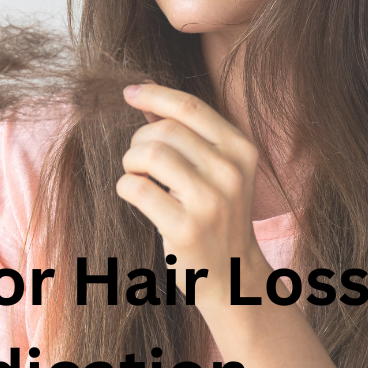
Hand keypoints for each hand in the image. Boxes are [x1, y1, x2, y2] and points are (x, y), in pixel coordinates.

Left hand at [117, 83, 267, 307]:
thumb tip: (146, 98)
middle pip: (165, 130)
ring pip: (150, 155)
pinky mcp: (186, 228)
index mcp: (242, 151)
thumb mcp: (219, 170)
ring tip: (137, 176)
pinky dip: (126, 186)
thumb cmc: (217, 215)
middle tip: (138, 160)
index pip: (191, 107)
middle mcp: (230, 173)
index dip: (155, 95)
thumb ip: (189, 134)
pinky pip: (137, 188)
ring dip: (131, 162)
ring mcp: (210, 202)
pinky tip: (133, 194)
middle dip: (140, 140)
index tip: (129, 93)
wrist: (232, 274)